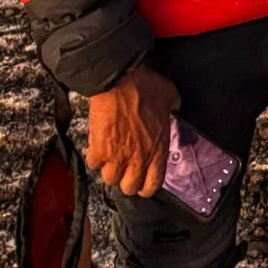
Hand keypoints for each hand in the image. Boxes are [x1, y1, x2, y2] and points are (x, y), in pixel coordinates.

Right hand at [85, 63, 179, 196]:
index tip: (142, 181)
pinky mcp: (99, 150)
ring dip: (109, 170)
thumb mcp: (170, 97)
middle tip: (124, 169)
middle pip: (129, 188)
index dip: (146, 186)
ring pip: (110, 180)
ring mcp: (117, 156)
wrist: (120, 80)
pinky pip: (93, 164)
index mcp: (158, 150)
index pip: (153, 185)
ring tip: (110, 158)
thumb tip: (173, 107)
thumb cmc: (145, 86)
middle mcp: (138, 159)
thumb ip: (173, 108)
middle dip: (126, 180)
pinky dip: (94, 157)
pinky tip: (98, 147)